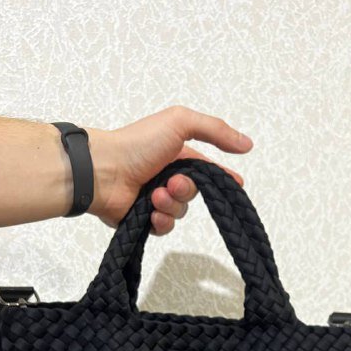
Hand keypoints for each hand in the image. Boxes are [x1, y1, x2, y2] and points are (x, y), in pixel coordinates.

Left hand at [86, 105, 253, 234]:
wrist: (103, 170)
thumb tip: (246, 144)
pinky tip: (151, 212)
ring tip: (155, 195)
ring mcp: (154, 198)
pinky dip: (161, 220)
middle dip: (188, 189)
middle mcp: (165, 176)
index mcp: (176, 154)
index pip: (207, 167)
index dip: (223, 177)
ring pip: (181, 211)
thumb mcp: (180, 122)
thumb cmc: (136, 143)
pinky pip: (165, 227)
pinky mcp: (142, 219)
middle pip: (195, 192)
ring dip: (172, 204)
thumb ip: (215, 130)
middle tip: (174, 183)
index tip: (238, 184)